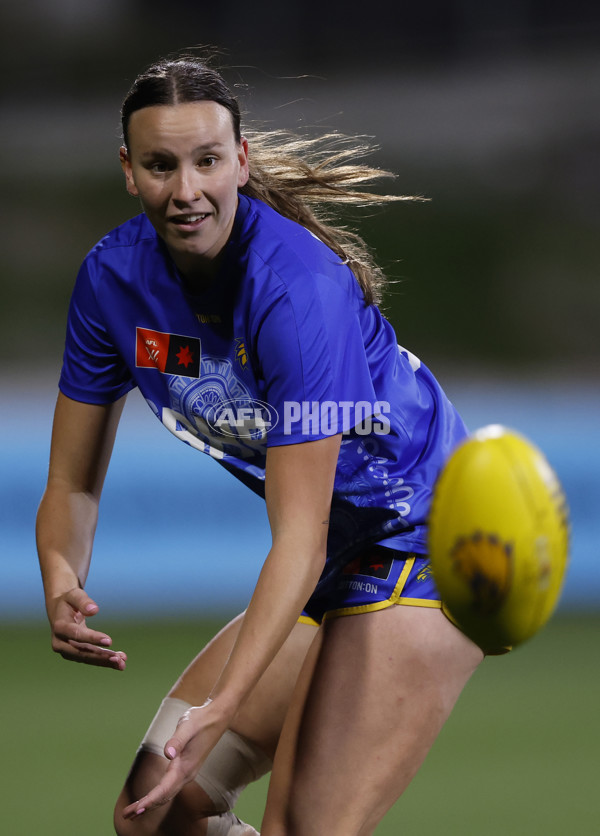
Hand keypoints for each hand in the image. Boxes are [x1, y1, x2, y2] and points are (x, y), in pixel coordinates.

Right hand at [49, 587, 126, 669]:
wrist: (59, 609)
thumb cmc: (69, 600)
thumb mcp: (75, 595)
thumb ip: (83, 602)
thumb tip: (94, 610)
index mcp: (59, 627)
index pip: (76, 634)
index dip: (92, 638)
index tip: (110, 641)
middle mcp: (60, 642)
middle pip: (81, 651)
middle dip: (100, 656)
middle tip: (118, 658)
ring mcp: (66, 650)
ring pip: (86, 658)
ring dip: (104, 661)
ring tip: (122, 663)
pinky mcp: (73, 654)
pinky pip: (89, 658)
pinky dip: (104, 660)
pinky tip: (119, 661)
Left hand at [122, 700, 227, 819]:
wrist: (217, 717)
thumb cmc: (200, 720)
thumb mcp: (187, 726)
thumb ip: (176, 740)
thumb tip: (167, 754)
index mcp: (185, 766)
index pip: (165, 789)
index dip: (150, 800)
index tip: (137, 809)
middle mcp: (187, 774)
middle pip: (164, 796)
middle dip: (146, 807)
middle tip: (126, 815)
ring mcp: (187, 773)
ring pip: (167, 794)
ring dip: (151, 804)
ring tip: (133, 812)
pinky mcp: (186, 769)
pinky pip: (170, 788)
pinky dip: (158, 796)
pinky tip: (151, 799)